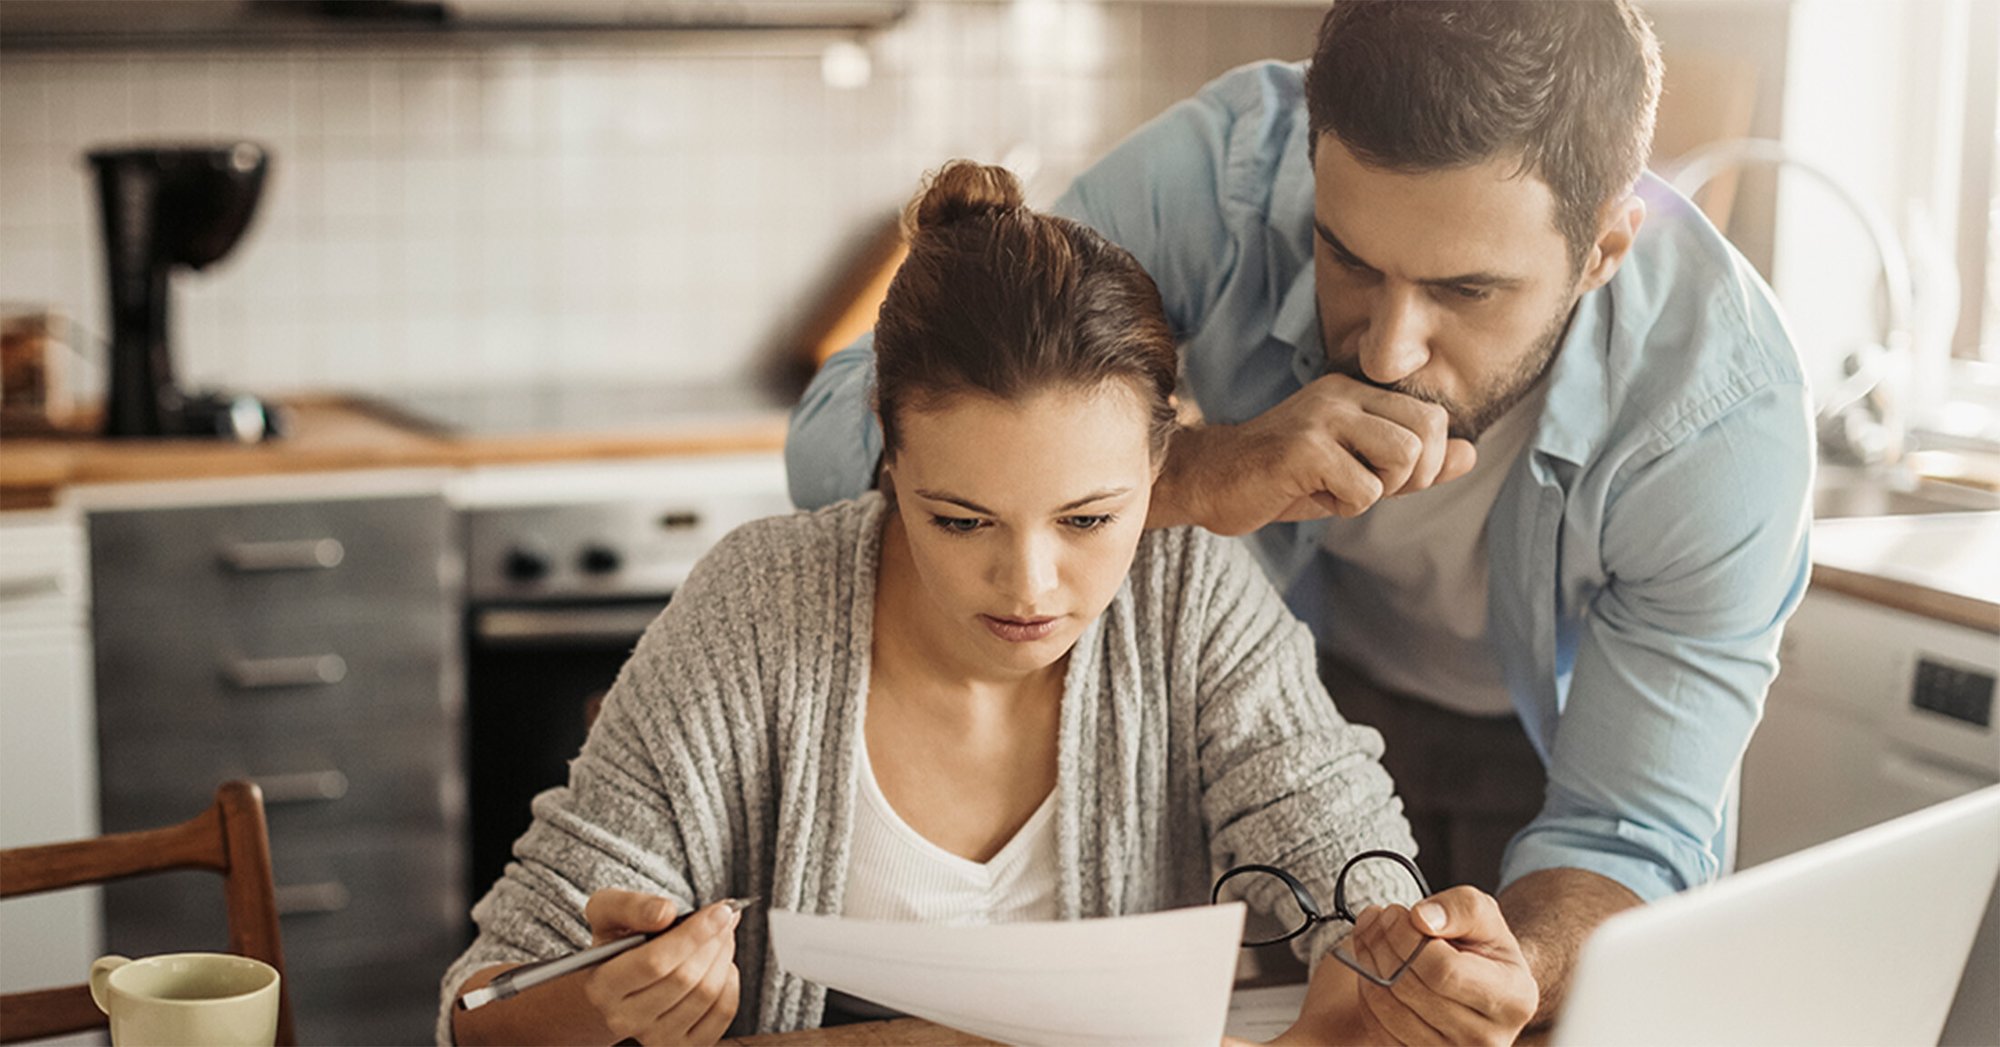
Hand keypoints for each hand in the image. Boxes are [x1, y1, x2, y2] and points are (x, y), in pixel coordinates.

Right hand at [580, 889, 741, 1045]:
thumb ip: (631, 906)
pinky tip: (722, 964)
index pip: (655, 963)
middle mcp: (624, 1020)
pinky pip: (722, 1013)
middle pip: (685, 979)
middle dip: (713, 941)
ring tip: (722, 935)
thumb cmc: (614, 944)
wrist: (613, 988)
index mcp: (602, 986)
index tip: (720, 910)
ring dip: (724, 957)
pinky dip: (730, 982)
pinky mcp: (682, 1045)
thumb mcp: (607, 913)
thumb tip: (665, 912)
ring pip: (706, 994)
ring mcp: (654, 1038)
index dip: (694, 934)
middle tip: (725, 916)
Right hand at [1152, 374, 1475, 534]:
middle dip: (1409, 476)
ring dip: (1377, 491)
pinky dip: (1343, 507)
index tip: (1385, 479)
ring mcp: (1321, 419)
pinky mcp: (1303, 449)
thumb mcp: (1353, 469)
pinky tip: (1309, 497)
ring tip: (1337, 491)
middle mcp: (1341, 395)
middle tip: (1366, 488)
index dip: (1426, 460)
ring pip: (1402, 456)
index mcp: (1354, 392)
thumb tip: (1470, 454)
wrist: (1207, 481)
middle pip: (1427, 431)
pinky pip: (1364, 489)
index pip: (1431, 416)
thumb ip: (1409, 463)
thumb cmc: (1280, 479)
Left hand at [1345, 886, 1536, 1045]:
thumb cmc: (1483, 948)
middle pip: (1411, 988)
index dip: (1408, 936)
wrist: (1481, 985)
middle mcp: (1487, 1039)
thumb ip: (1461, 908)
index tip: (1395, 912)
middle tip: (1378, 918)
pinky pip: (1378, 1028)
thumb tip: (1422, 918)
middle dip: (1383, 944)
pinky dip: (1367, 992)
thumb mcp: (1484, 915)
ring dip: (1368, 964)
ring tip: (1372, 936)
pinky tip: (1373, 966)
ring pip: (1388, 1009)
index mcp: (1512, 999)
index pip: (1443, 970)